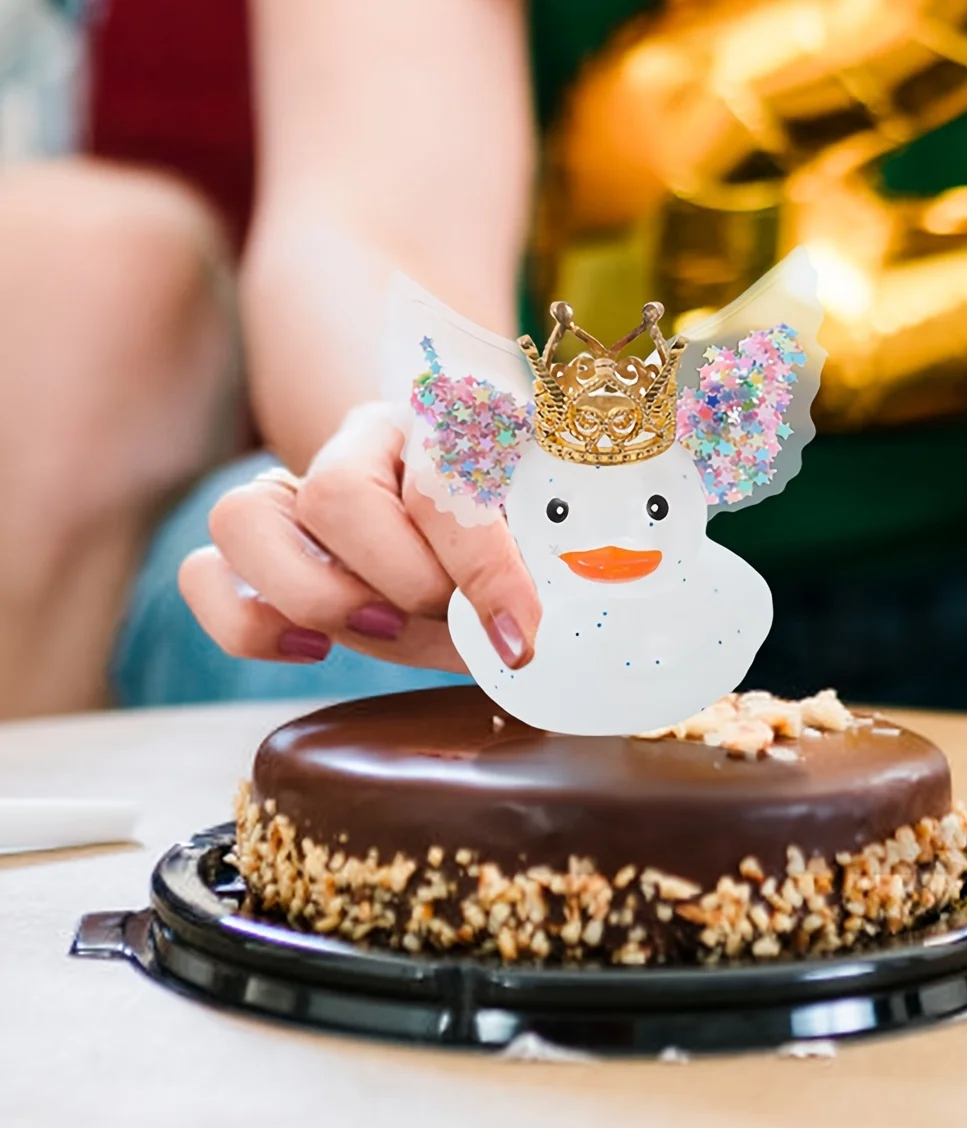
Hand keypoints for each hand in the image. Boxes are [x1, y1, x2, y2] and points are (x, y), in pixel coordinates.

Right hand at [178, 403, 540, 669]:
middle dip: (403, 583)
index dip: (482, 568)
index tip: (517, 638)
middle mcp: (358, 442)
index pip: (443, 478)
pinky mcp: (252, 546)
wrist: (476, 534)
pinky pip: (203, 573)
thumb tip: (512, 643)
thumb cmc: (512, 537)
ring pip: (241, 516)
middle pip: (336, 494)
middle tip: (450, 619)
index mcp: (440, 418)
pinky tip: (313, 647)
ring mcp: (293, 488)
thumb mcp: (539, 541)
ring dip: (320, 596)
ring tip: (384, 626)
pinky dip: (250, 624)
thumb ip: (529, 571)